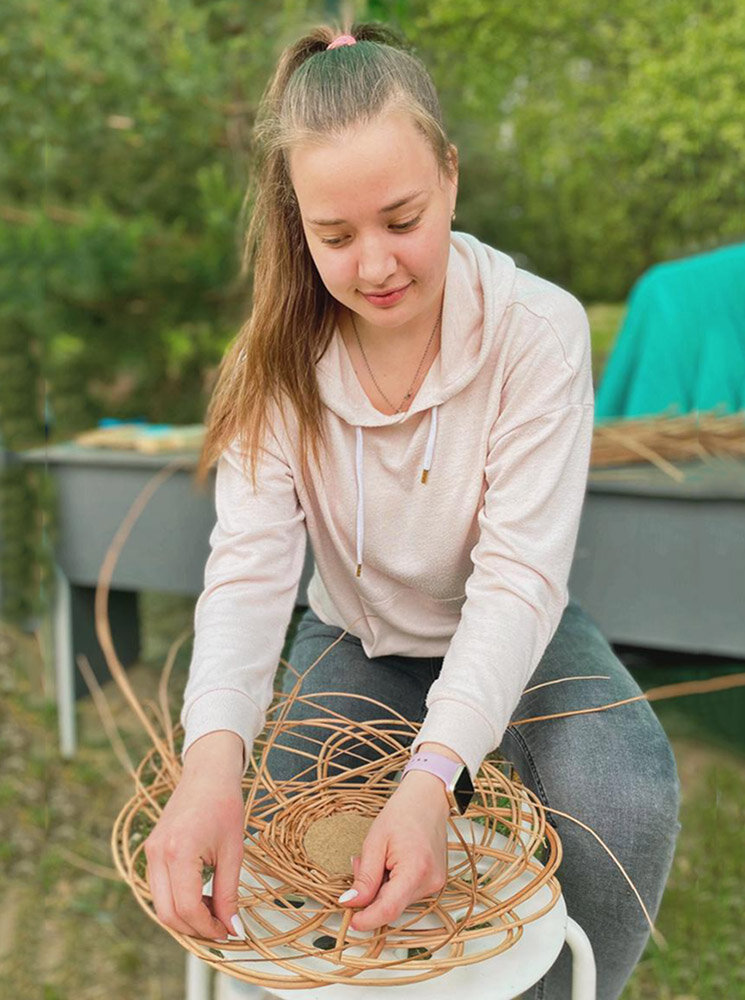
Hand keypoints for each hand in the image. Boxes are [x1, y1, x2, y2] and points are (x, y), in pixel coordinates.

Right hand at [144, 730, 246, 939]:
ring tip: (212, 913)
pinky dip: (177, 901)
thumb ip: (229, 893)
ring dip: (184, 918)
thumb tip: (232, 928)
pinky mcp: (151, 850)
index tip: (227, 932)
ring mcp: (150, 851)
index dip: (207, 927)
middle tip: (220, 929)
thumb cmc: (224, 805)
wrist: (208, 772)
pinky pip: (158, 888)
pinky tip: (200, 897)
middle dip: (194, 929)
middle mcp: (157, 854)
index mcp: (178, 852)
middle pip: (167, 913)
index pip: (187, 908)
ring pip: (160, 905)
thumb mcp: (233, 851)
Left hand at [339, 768, 450, 931]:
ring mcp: (436, 883)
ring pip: (398, 901)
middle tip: (360, 866)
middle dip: (371, 895)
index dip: (367, 919)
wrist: (427, 798)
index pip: (389, 910)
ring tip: (380, 858)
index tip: (350, 920)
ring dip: (382, 888)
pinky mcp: (436, 882)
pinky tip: (391, 863)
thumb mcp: (375, 842)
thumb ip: (364, 877)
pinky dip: (394, 884)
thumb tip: (350, 902)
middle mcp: (430, 882)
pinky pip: (407, 893)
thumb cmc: (402, 813)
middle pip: (392, 906)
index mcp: (415, 870)